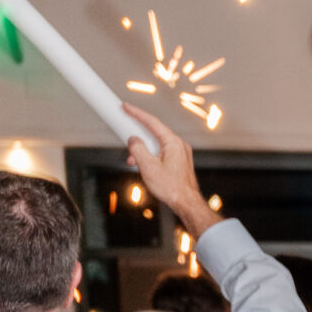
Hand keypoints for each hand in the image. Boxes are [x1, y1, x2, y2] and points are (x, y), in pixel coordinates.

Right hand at [121, 104, 212, 238]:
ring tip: (133, 160)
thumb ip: (138, 149)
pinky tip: (142, 166)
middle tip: (124, 131)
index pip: (152, 122)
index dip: (137, 113)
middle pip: (153, 133)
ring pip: (156, 145)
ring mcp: (180, 154)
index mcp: (173, 142)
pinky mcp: (178, 163)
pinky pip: (160, 154)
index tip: (126, 106)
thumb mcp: (148, 166)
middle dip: (137, 136)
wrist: (186, 204)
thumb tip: (133, 140)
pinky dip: (149, 157)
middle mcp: (178, 145)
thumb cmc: (172, 188)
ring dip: (142, 151)